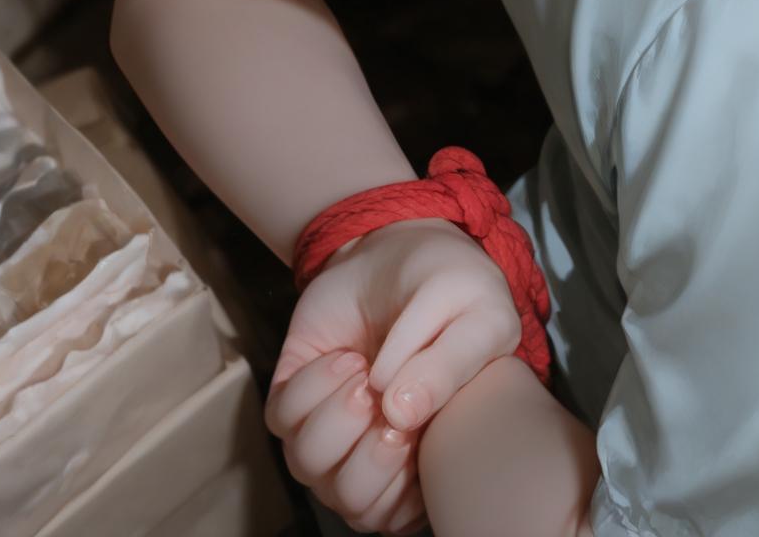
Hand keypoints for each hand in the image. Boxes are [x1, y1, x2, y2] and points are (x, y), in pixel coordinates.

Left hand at [266, 219, 522, 531]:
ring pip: (309, 465)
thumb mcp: (475, 315)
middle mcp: (377, 457)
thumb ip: (449, 365)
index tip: (407, 430)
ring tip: (362, 369)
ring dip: (334, 414)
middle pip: (352, 502)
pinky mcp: (296, 397)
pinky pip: (282, 417)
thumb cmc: (449, 288)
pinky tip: (341, 360)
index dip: (397, 482)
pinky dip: (310, 385)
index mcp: (430, 458)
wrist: (401, 248)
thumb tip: (404, 413)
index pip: (399, 519)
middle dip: (362, 453)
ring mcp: (334, 432)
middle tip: (382, 398)